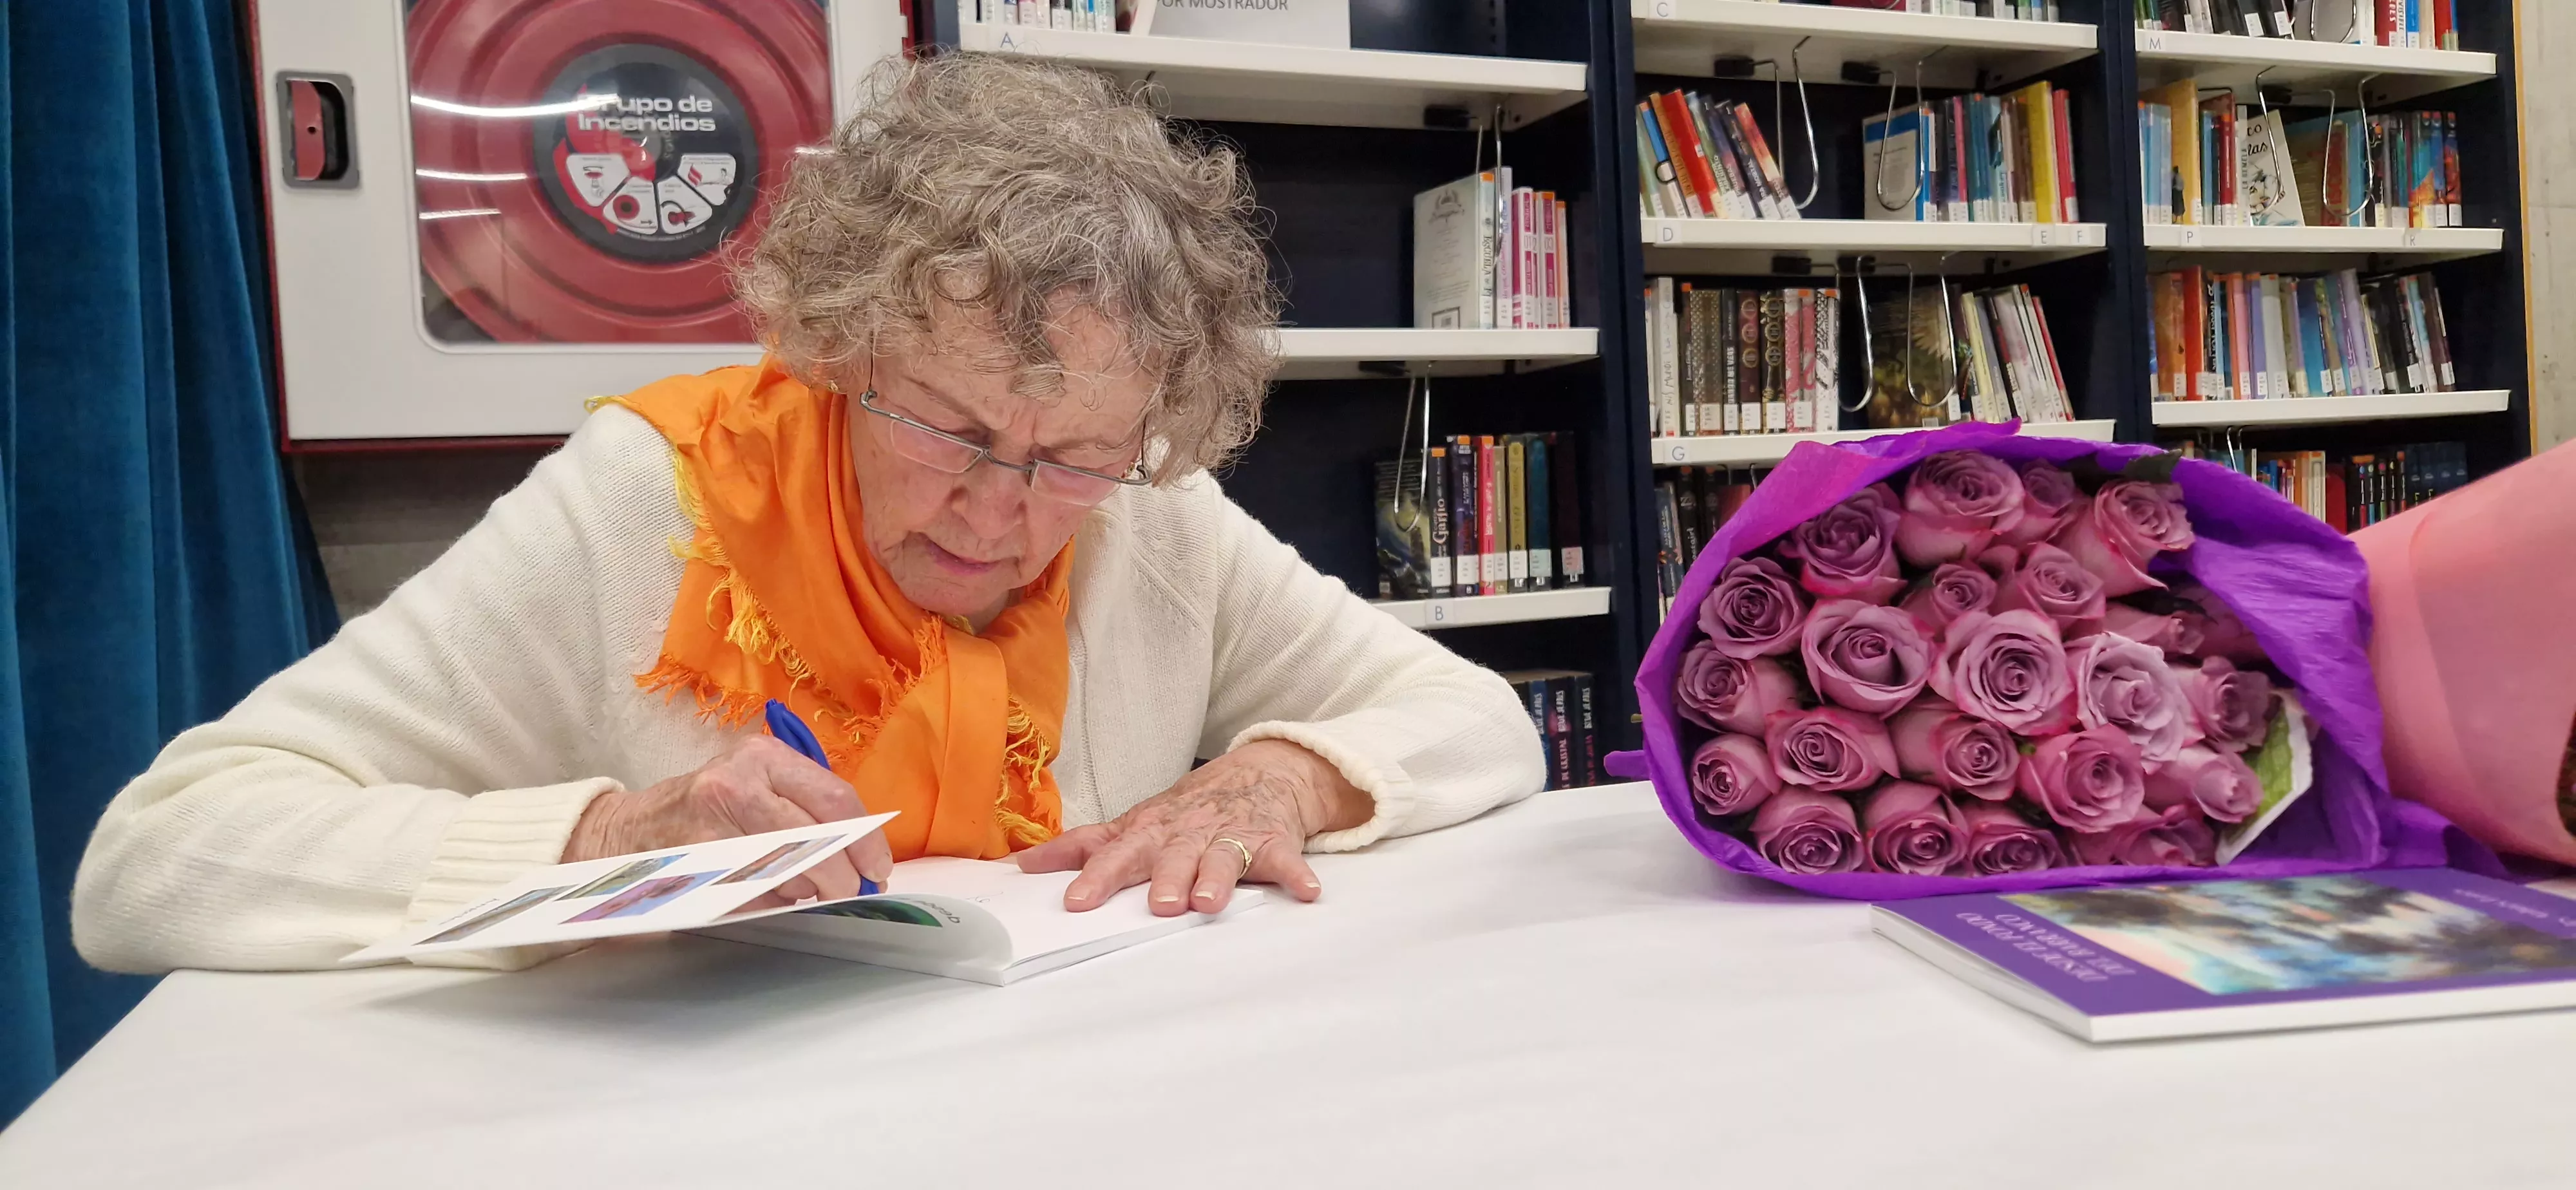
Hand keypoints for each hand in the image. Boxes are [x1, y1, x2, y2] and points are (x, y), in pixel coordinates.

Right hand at [564, 735, 893, 904]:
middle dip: (842, 874)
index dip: (865, 840)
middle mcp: (737, 781)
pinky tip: (768, 896)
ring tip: (802, 890)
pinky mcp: (694, 862)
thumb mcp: (754, 785)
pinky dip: (771, 902)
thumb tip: (863, 856)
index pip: (835, 797)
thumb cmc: (706, 810)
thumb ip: (805, 808)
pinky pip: (754, 893)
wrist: (627, 831)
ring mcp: (712, 822)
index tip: (878, 869)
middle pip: (816, 837)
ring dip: (806, 890)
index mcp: (764, 757)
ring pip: (788, 869)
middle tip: (851, 891)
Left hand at [1013, 739, 1372, 915]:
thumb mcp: (1133, 824)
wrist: (1260, 772)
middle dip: (1164, 877)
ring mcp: (1232, 835)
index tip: (1077, 900)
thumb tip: (1020, 867)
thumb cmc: (1186, 811)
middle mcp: (1189, 833)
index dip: (1096, 876)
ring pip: (1223, 856)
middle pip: (1173, 855)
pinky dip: (1296, 873)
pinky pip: (1286, 859)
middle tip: (1158, 903)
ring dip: (1216, 876)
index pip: (1117, 853)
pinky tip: (1306, 892)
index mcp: (1151, 832)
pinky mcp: (1274, 841)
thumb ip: (1081, 847)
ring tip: (1208, 901)